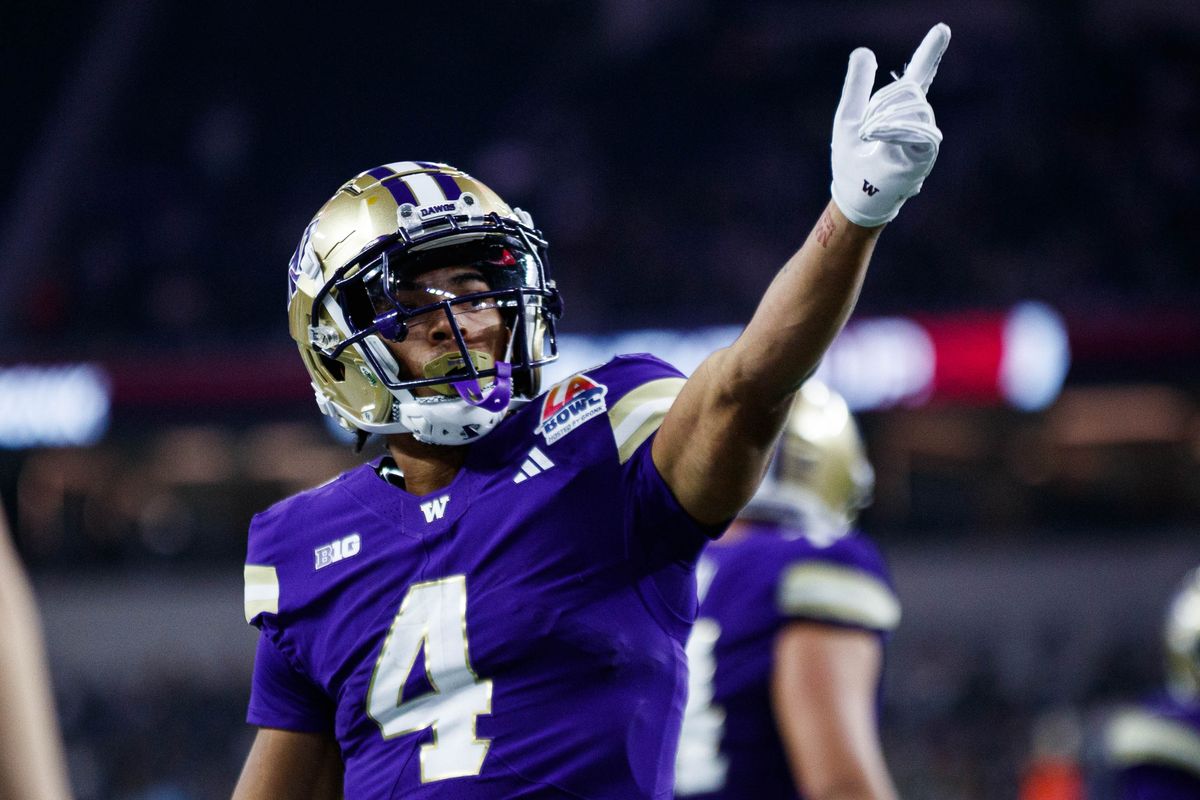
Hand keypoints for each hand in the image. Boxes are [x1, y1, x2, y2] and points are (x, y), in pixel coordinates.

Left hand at [830, 23, 950, 226]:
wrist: (853, 196)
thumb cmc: (852, 163)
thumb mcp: (849, 117)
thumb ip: (857, 86)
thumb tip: (863, 51)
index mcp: (900, 110)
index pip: (920, 76)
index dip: (929, 53)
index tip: (942, 29)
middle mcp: (917, 120)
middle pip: (909, 89)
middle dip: (880, 104)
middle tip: (864, 128)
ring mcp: (925, 136)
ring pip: (914, 106)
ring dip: (884, 118)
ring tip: (869, 137)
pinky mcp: (926, 154)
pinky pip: (920, 129)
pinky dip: (895, 128)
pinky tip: (878, 137)